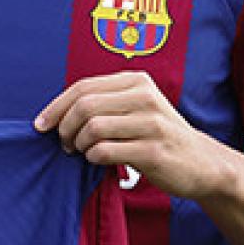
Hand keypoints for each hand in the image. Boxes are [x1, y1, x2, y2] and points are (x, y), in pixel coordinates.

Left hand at [34, 70, 230, 199]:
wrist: (202, 163)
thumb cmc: (158, 135)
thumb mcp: (136, 108)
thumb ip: (105, 103)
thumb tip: (55, 114)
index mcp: (137, 81)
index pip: (83, 87)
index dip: (56, 106)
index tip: (41, 125)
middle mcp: (145, 97)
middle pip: (84, 106)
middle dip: (65, 128)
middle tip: (65, 144)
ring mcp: (152, 123)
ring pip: (93, 129)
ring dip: (79, 145)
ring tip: (83, 152)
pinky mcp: (154, 150)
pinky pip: (105, 152)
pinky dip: (93, 158)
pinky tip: (99, 161)